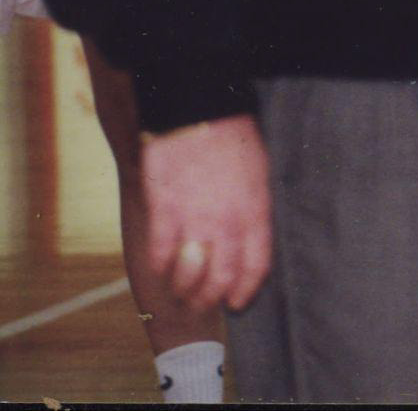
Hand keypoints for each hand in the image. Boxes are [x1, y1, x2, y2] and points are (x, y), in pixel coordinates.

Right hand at [141, 116, 272, 314]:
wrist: (199, 112)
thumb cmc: (233, 139)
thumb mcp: (259, 174)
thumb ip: (254, 209)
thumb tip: (249, 240)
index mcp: (255, 211)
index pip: (255, 265)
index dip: (245, 290)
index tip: (237, 303)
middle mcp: (226, 221)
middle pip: (219, 278)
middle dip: (210, 299)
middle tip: (202, 304)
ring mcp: (194, 218)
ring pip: (187, 273)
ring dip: (183, 289)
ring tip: (180, 292)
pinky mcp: (164, 210)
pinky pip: (159, 252)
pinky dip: (158, 265)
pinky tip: (159, 266)